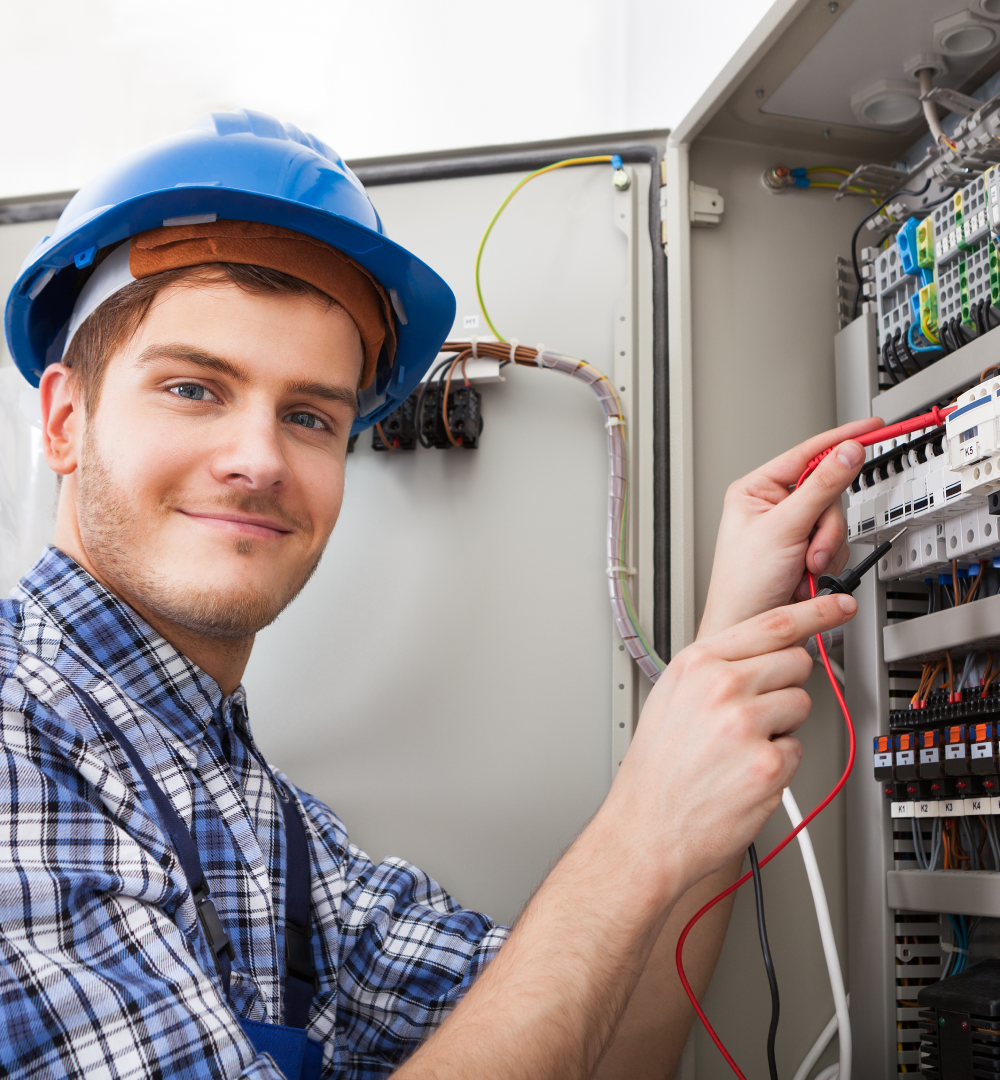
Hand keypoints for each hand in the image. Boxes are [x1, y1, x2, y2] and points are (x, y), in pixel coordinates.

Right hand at [602, 592, 856, 899]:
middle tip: (754, 711)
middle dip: (786, 684)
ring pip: (801, 705)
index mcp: (697, 664)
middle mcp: (721, 687)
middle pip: (795, 662)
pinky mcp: (768, 764)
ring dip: (783, 725)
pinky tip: (744, 772)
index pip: (771, 623)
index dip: (815, 611)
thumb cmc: (658, 768)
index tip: (838, 604)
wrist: (647, 827)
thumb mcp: (672, 697)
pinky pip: (797, 749)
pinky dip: (779, 763)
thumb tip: (766, 651)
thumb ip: (717, 667)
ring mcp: (746, 725)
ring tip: (741, 746)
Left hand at [698, 418, 881, 638]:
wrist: (749, 629)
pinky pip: (839, 546)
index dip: (839, 441)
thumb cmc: (742, 584)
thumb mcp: (784, 528)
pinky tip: (808, 578)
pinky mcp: (807, 554)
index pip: (806, 454)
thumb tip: (847, 452)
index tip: (869, 428)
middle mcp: (774, 507)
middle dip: (825, 527)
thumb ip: (821, 488)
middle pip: (829, 493)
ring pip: (837, 522)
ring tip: (804, 569)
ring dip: (827, 549)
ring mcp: (792, 532)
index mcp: (756, 490)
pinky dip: (830, 565)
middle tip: (812, 549)